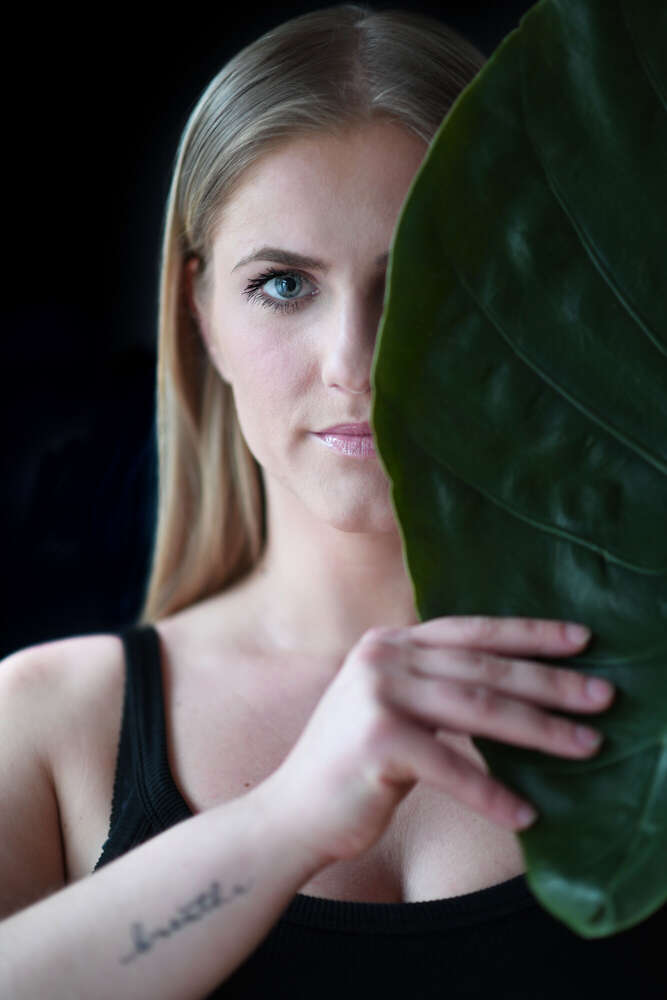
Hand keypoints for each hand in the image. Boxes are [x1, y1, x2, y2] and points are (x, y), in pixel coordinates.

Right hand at [267, 616, 613, 867]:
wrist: (293, 812)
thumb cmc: (355, 765)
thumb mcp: (393, 706)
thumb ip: (436, 685)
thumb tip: (514, 690)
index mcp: (390, 643)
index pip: (472, 631)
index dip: (529, 634)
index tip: (581, 640)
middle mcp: (383, 657)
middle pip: (484, 668)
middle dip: (550, 682)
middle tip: (604, 696)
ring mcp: (376, 695)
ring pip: (479, 708)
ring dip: (540, 730)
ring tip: (587, 746)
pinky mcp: (378, 740)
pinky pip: (452, 767)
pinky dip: (492, 795)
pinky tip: (525, 815)